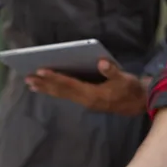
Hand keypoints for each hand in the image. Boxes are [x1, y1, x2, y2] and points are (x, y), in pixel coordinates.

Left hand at [25, 60, 148, 115]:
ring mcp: (85, 102)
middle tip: (27, 78)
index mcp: (92, 94)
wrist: (139, 103)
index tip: (40, 71)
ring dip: (46, 89)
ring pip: (62, 95)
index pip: (69, 84)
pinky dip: (55, 91)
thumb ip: (113, 71)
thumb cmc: (131, 89)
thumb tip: (102, 62)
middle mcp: (85, 100)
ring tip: (31, 84)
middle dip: (44, 84)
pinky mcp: (86, 101)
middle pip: (61, 91)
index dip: (54, 77)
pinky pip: (66, 95)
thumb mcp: (125, 79)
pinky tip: (47, 88)